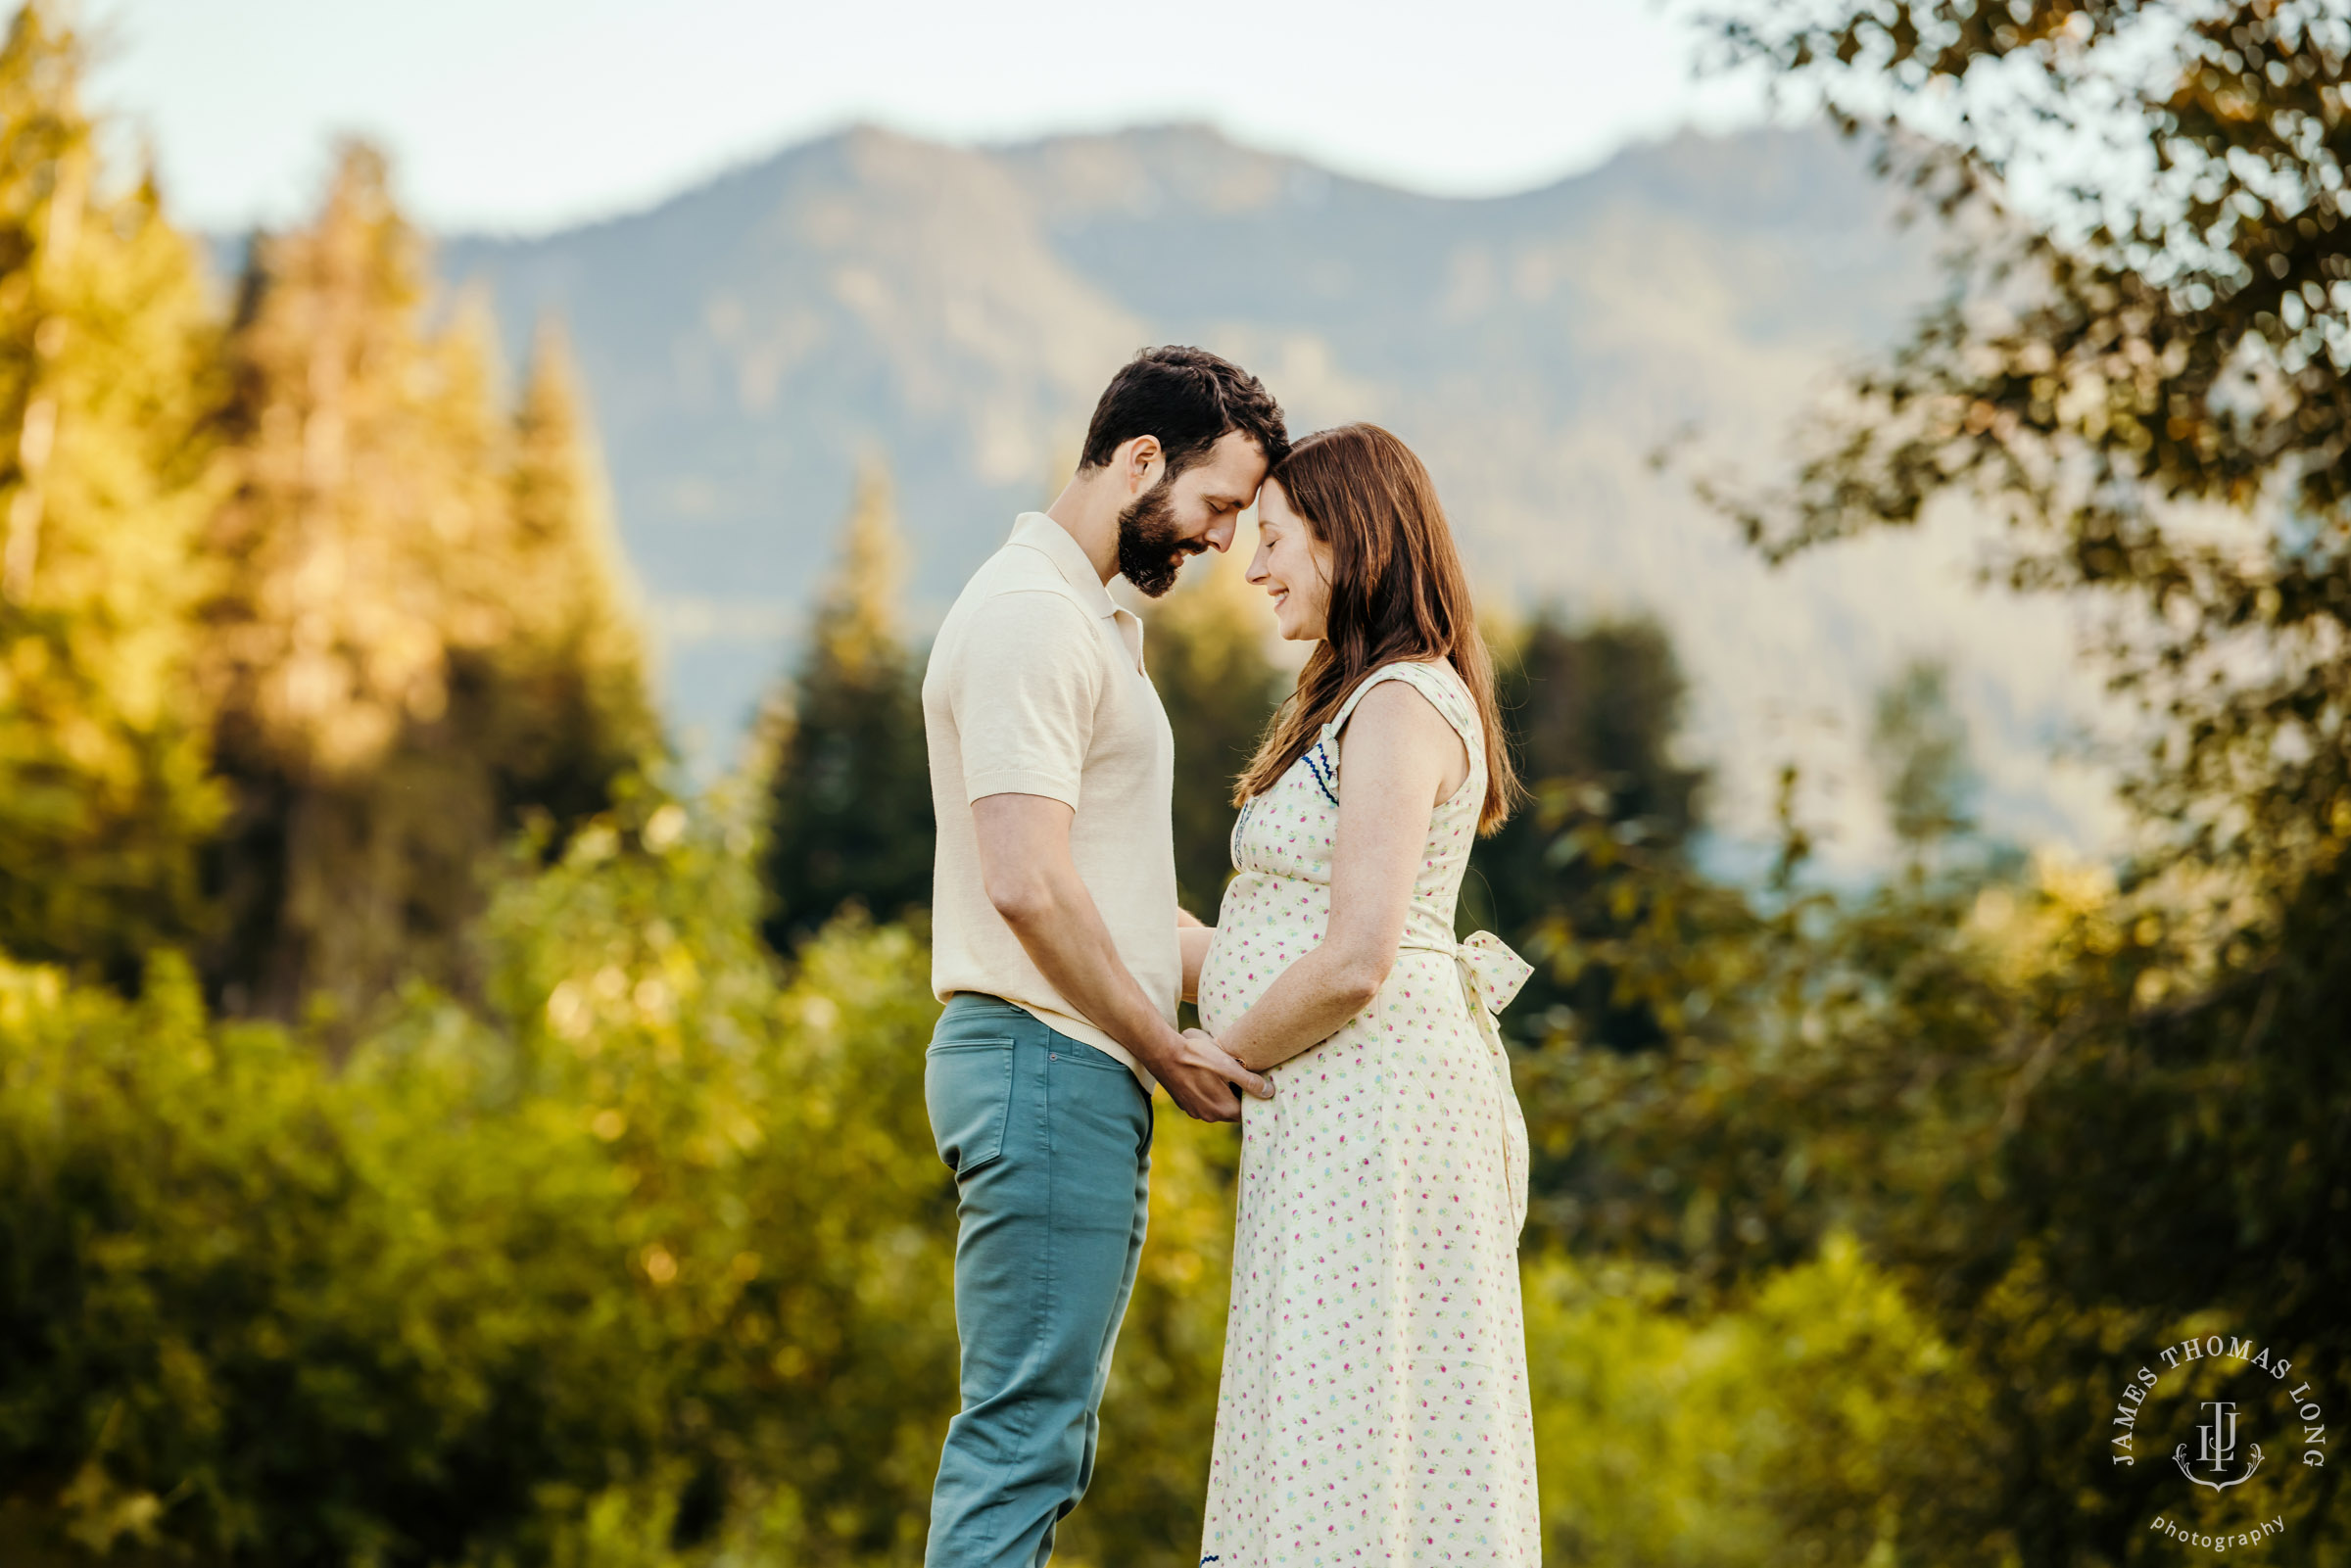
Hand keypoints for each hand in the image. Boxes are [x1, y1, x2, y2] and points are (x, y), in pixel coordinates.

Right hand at [1145, 1028, 1273, 1122]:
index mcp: (1223, 1109)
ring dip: (1225, 1096)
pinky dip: (1210, 1094)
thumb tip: (1269, 1092)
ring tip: (1227, 1077)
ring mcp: (1195, 1111)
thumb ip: (1250, 1081)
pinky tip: (1209, 1077)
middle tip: (1244, 1078)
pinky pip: (1205, 1103)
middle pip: (1233, 1110)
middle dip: (1240, 1097)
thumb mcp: (1228, 1065)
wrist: (1162, 1053)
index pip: (1247, 1110)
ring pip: (1218, 1107)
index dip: (1254, 1098)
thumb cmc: (1196, 1057)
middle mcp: (1209, 1116)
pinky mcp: (1185, 1104)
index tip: (1258, 1085)